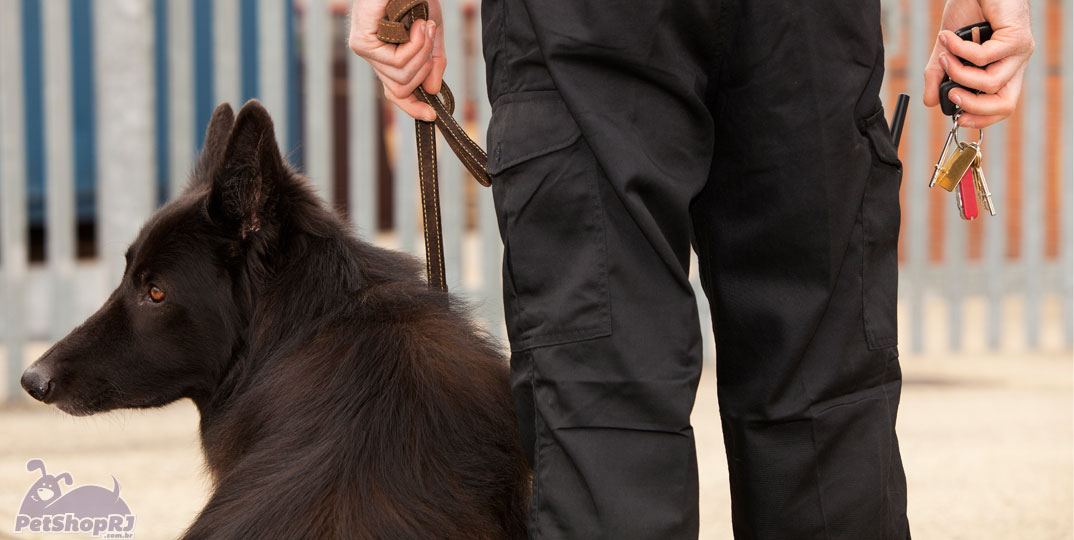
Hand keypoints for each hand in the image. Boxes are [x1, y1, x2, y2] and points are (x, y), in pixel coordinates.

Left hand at [348, 0, 445, 121]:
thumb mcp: (431, 34)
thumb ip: (432, 62)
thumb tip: (433, 91)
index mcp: (388, 56)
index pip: (395, 92)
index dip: (412, 108)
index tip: (432, 115)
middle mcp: (374, 56)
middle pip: (402, 89)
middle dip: (425, 67)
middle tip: (433, 37)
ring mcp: (365, 50)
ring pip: (400, 78)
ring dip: (422, 53)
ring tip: (426, 26)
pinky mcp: (361, 43)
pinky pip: (395, 63)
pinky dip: (414, 46)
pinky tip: (418, 25)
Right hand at [923, 0, 1033, 127]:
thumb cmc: (968, 11)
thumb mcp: (948, 50)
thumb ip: (939, 75)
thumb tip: (929, 102)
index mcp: (1004, 70)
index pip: (1001, 106)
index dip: (982, 118)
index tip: (959, 119)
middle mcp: (1015, 64)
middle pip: (1006, 103)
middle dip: (975, 107)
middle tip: (951, 95)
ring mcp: (1020, 52)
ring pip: (991, 83)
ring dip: (959, 73)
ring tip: (943, 57)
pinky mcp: (1017, 37)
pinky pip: (984, 58)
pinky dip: (959, 50)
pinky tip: (948, 37)